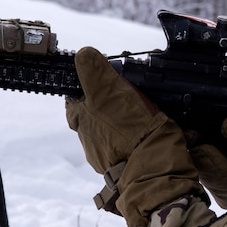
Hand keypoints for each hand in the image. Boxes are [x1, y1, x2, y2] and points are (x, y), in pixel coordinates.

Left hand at [66, 47, 201, 226]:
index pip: (73, 101)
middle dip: (103, 113)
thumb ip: (94, 72)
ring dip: (117, 132)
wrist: (153, 169)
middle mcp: (87, 140)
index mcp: (81, 119)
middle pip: (89, 120)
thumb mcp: (111, 91)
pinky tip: (142, 144)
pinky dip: (129, 148)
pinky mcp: (121, 172)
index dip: (85, 93)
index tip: (99, 89)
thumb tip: (83, 54)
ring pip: (106, 138)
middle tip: (123, 105)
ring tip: (137, 126)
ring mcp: (102, 159)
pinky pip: (122, 155)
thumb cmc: (131, 129)